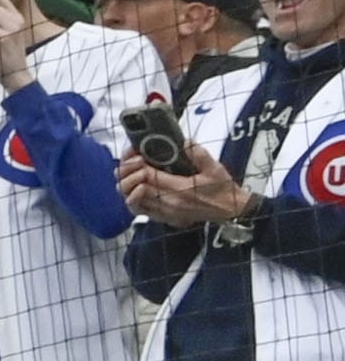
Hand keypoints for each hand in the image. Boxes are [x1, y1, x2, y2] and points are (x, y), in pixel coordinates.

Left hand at [121, 148, 256, 230]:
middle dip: (130, 174)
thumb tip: (185, 142)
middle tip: (134, 163)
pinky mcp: (165, 218)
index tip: (140, 155)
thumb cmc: (223, 189)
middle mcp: (169, 203)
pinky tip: (139, 189)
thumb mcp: (215, 168)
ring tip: (134, 174)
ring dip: (130, 187)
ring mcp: (165, 212)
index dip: (139, 165)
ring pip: (133, 201)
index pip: (148, 177)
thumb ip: (199, 154)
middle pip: (135, 189)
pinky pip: (140, 211)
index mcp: (180, 190)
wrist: (230, 210)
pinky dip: (134, 199)